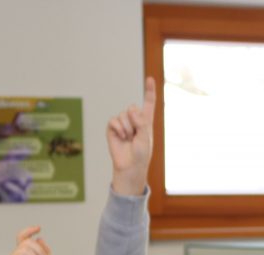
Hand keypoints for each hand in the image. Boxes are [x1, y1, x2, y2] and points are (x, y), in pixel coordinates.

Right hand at [107, 76, 155, 196]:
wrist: (129, 166)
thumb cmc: (141, 154)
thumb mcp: (145, 137)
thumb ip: (141, 122)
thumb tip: (131, 109)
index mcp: (146, 122)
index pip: (148, 104)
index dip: (149, 91)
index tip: (151, 79)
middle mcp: (134, 120)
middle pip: (132, 108)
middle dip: (134, 121)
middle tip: (135, 136)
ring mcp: (122, 123)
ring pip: (123, 114)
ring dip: (126, 128)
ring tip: (128, 139)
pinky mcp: (112, 128)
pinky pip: (113, 120)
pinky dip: (118, 128)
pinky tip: (121, 137)